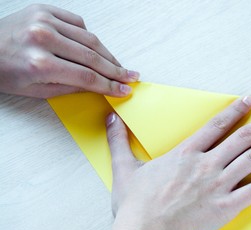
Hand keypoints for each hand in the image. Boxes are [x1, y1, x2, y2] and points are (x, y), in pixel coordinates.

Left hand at [0, 4, 138, 97]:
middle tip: (130, 77)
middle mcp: (44, 38)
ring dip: (108, 54)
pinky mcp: (44, 9)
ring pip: (89, 39)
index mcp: (40, 63)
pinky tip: (96, 48)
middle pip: (92, 57)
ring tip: (119, 65)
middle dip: (116, 69)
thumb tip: (98, 86)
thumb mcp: (37, 91)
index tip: (123, 90)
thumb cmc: (4, 73)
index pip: (87, 76)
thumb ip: (71, 87)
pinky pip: (78, 23)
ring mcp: (45, 20)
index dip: (109, 85)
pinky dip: (89, 37)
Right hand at [105, 96, 250, 229]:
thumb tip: (111, 120)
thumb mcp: (124, 169)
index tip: (249, 100)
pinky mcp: (226, 206)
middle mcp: (206, 164)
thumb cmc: (136, 204)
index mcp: (185, 154)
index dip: (235, 111)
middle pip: (242, 138)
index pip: (216, 126)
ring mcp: (218, 184)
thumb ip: (119, 142)